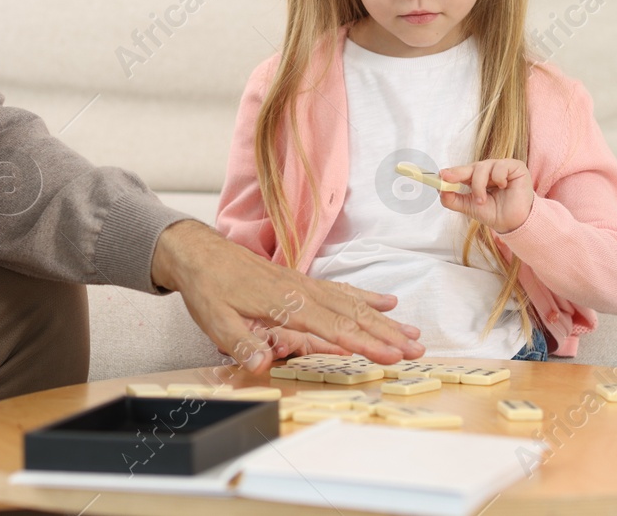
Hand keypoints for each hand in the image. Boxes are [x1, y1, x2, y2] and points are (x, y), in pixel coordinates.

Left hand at [149, 221, 423, 372]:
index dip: (363, 344)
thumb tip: (262, 363)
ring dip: (384, 320)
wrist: (199, 253)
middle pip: (352, 315)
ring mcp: (305, 285)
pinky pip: (342, 291)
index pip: (331, 327)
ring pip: (352, 304)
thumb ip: (240, 342)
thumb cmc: (207, 287)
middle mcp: (302, 292)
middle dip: (386, 334)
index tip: (391, 356)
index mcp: (284, 304)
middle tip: (417, 350)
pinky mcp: (303, 283)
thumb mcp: (214, 319)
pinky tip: (387, 303)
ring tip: (413, 333)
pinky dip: (366, 298)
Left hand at [439, 158, 534, 233]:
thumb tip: (440, 191)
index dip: (451, 173)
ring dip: (479, 185)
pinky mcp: (514, 167)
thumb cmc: (496, 214)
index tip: (440, 176)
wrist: (515, 223)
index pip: (462, 172)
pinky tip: (503, 187)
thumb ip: (454, 199)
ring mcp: (501, 167)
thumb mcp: (470, 207)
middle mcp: (488, 170)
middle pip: (470, 167)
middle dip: (458, 173)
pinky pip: (499, 167)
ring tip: (483, 200)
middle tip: (448, 178)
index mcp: (477, 178)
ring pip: (482, 167)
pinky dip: (498, 178)